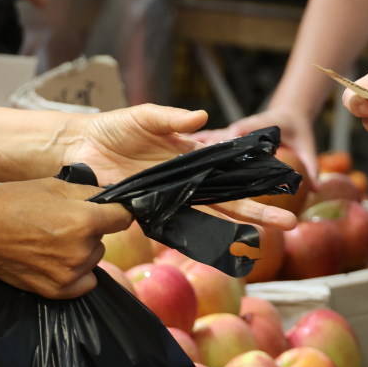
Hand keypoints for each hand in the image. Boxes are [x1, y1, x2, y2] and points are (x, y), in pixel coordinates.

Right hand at [0, 178, 131, 298]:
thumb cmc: (11, 203)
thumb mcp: (53, 186)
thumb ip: (90, 193)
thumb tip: (114, 197)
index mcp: (84, 221)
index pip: (123, 217)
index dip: (116, 211)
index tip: (108, 211)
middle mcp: (82, 250)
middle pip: (105, 239)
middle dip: (91, 230)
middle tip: (61, 223)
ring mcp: (71, 273)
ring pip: (94, 259)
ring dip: (82, 251)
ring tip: (52, 240)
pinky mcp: (59, 290)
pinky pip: (85, 282)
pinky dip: (76, 272)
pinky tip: (55, 259)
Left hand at [65, 104, 297, 232]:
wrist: (79, 147)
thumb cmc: (113, 128)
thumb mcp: (145, 116)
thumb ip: (172, 118)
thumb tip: (204, 117)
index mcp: (190, 158)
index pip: (229, 172)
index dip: (254, 182)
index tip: (282, 187)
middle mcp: (185, 182)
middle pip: (228, 202)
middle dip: (258, 214)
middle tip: (288, 226)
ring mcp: (169, 199)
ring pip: (209, 218)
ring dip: (235, 231)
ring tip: (263, 243)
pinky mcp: (149, 212)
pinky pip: (177, 227)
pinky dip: (198, 239)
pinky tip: (222, 250)